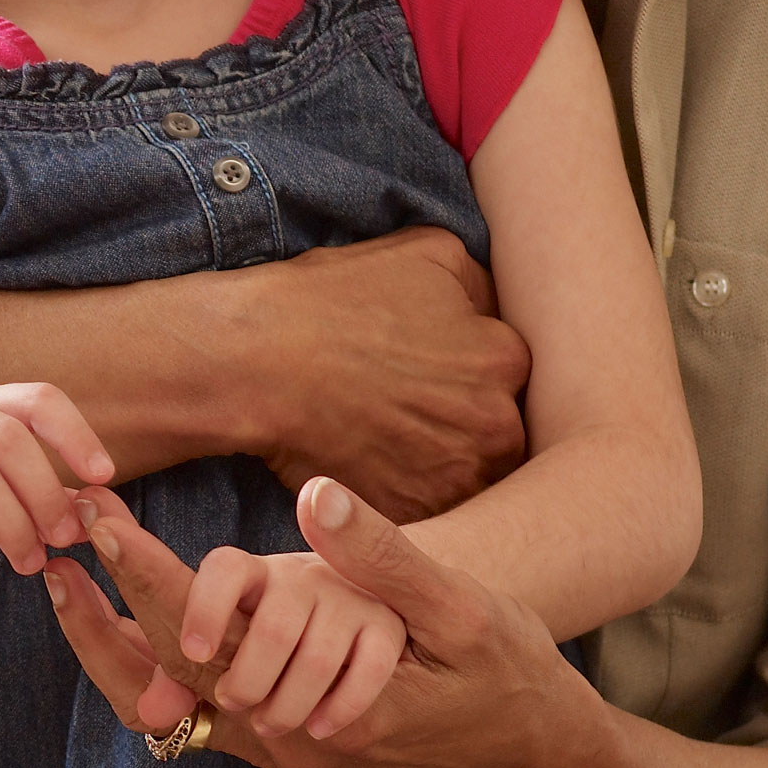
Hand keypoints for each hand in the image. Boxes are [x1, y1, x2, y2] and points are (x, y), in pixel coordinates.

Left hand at [42, 479, 592, 767]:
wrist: (530, 739)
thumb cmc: (504, 670)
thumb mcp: (458, 607)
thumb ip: (384, 557)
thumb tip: (316, 498)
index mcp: (317, 706)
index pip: (206, 638)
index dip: (148, 574)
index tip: (101, 522)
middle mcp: (285, 740)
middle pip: (170, 670)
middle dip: (107, 605)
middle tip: (65, 527)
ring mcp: (282, 745)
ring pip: (176, 696)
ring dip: (119, 638)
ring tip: (68, 568)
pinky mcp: (285, 734)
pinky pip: (202, 700)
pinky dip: (158, 658)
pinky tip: (124, 615)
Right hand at [223, 229, 529, 521]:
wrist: (258, 361)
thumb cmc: (334, 301)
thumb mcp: (429, 252)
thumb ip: (483, 282)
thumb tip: (494, 304)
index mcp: (505, 360)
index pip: (509, 372)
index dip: (469, 369)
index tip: (436, 369)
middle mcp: (495, 425)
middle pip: (495, 429)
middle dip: (462, 421)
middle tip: (411, 406)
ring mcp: (454, 479)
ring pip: (466, 476)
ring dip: (439, 463)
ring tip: (391, 438)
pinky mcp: (410, 515)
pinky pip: (426, 511)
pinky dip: (404, 494)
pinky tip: (372, 464)